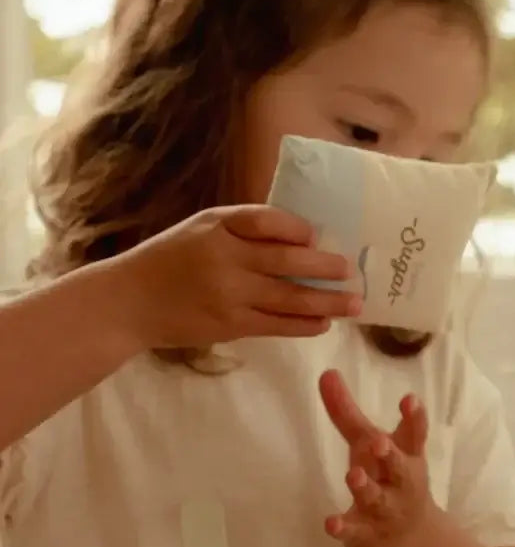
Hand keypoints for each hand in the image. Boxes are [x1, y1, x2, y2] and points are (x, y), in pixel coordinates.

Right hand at [107, 205, 361, 350]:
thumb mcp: (202, 227)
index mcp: (217, 226)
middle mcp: (224, 258)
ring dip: (326, 302)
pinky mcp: (229, 325)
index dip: (296, 228)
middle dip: (325, 267)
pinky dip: (303, 325)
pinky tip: (324, 324)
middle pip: (286, 262)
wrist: (129, 302)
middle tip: (351, 270)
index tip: (318, 236)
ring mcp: (228, 295)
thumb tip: (301, 234)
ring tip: (353, 303)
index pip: (265, 220)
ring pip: (288, 298)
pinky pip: (275, 325)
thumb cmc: (171, 258)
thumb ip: (244, 226)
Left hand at [319, 369, 436, 546]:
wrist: (410, 542)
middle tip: (379, 443)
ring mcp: (386, 510)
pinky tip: (331, 523)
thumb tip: (326, 373)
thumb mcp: (367, 442)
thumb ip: (346, 411)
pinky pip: (357, 532)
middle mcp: (401, 481)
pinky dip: (345, 528)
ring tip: (355, 475)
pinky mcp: (367, 535)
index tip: (409, 399)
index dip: (414, 417)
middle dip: (390, 455)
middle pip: (400, 467)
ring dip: (366, 488)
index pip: (415, 433)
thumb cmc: (387, 476)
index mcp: (406, 454)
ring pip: (378, 499)